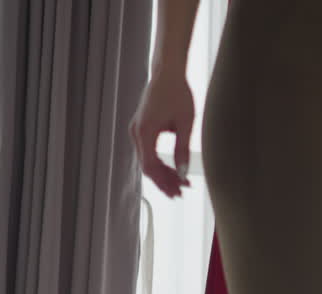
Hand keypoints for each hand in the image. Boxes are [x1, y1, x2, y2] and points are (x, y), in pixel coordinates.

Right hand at [130, 71, 194, 197]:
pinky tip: (173, 169)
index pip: (150, 166)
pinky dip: (160, 162)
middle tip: (182, 192)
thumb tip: (182, 173)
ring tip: (181, 183)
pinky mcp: (141, 128)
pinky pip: (148, 151)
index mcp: (144, 131)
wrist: (168, 72)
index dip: (164, 181)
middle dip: (164, 181)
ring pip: (147, 160)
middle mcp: (136, 132)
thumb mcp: (186, 123)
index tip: (179, 191)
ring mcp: (136, 130)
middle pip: (147, 166)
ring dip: (163, 173)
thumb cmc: (178, 93)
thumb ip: (183, 149)